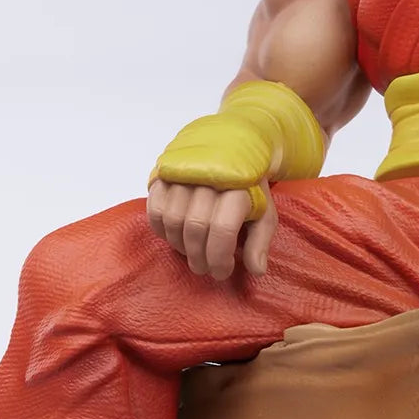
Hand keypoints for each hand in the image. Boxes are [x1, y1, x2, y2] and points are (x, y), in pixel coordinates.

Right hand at [146, 181, 277, 279]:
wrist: (231, 145)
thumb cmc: (247, 187)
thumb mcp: (264, 211)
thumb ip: (260, 241)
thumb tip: (257, 270)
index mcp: (237, 186)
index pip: (222, 229)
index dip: (219, 258)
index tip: (222, 272)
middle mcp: (208, 176)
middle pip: (194, 227)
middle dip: (199, 257)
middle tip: (204, 269)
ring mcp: (182, 173)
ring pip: (172, 219)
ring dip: (179, 246)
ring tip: (191, 254)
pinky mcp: (163, 174)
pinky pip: (155, 209)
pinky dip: (161, 230)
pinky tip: (174, 237)